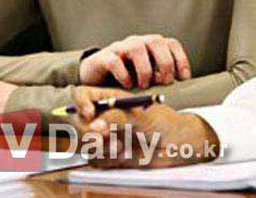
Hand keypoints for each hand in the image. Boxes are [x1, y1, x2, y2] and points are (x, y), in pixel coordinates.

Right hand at [73, 86, 218, 168]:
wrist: (176, 145)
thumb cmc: (162, 121)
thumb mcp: (139, 114)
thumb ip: (115, 116)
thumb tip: (94, 124)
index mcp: (108, 98)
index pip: (82, 95)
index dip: (80, 103)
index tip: (89, 114)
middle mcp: (103, 116)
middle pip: (79, 122)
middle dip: (89, 132)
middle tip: (103, 138)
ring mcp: (104, 136)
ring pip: (87, 143)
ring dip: (103, 147)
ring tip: (124, 146)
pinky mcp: (109, 155)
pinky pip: (97, 160)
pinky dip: (110, 159)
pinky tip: (127, 155)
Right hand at [79, 34, 190, 89]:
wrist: (95, 77)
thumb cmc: (127, 79)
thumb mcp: (147, 80)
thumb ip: (160, 81)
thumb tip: (180, 92)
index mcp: (151, 47)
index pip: (171, 44)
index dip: (181, 60)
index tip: (183, 79)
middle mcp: (137, 43)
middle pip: (156, 41)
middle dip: (165, 63)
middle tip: (165, 82)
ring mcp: (120, 48)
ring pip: (136, 48)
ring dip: (144, 69)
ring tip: (144, 85)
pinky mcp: (103, 57)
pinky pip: (114, 61)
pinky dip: (124, 76)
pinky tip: (127, 86)